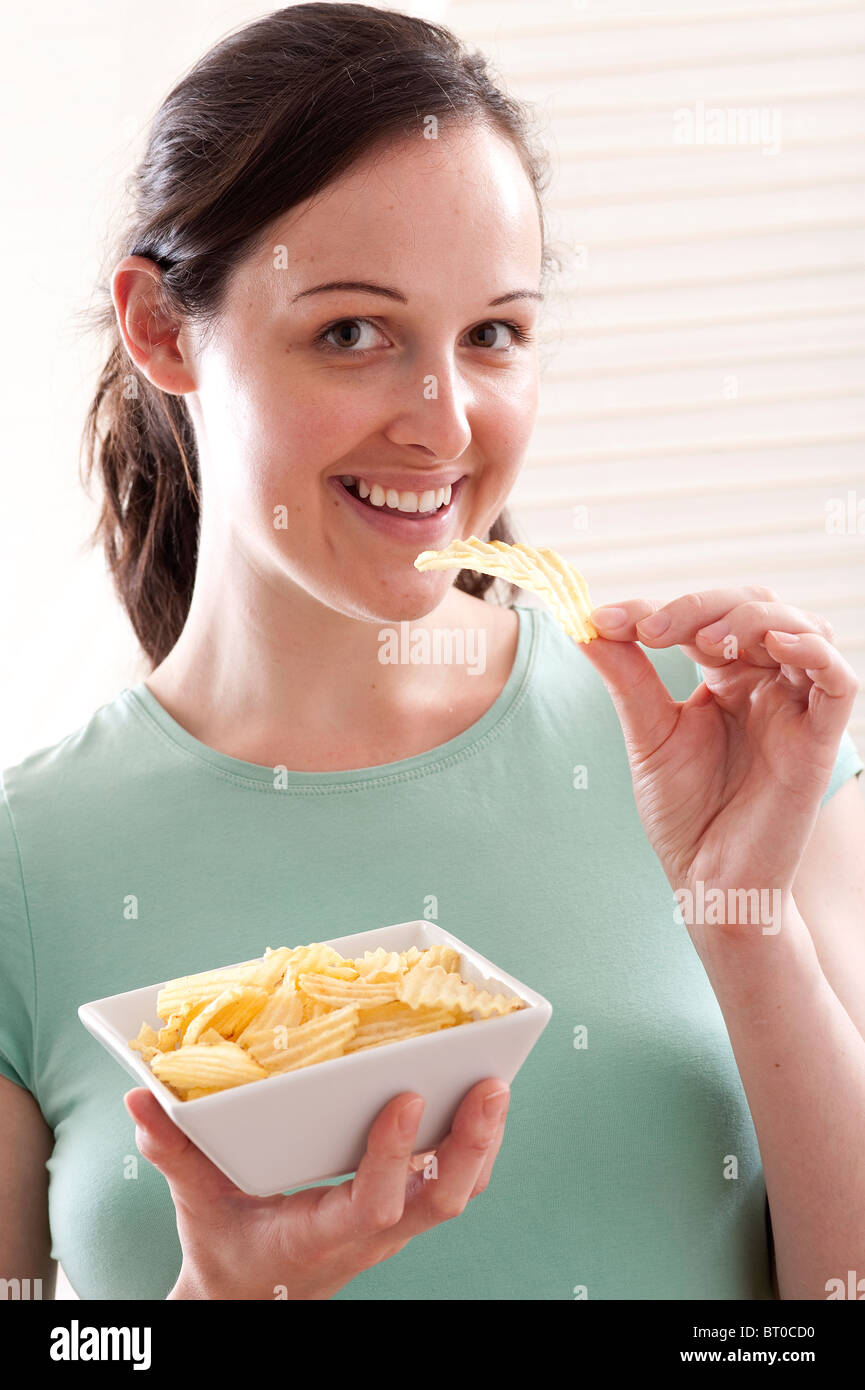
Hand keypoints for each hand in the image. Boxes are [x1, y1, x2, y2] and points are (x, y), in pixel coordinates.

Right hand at [124, 1078, 509, 1299]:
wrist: (252, 1297)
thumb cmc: (228, 1251)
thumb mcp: (196, 1206)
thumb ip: (175, 1154)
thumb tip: (142, 1099)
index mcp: (323, 1235)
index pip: (372, 1203)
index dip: (393, 1155)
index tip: (406, 1097)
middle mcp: (371, 1233)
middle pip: (441, 1199)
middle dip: (471, 1144)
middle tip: (490, 1085)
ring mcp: (393, 1226)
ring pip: (458, 1193)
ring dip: (483, 1143)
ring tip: (497, 1082)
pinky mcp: (402, 1212)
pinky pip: (453, 1185)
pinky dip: (473, 1147)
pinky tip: (478, 1103)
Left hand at [583, 587, 857, 962]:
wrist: (707, 881)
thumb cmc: (685, 813)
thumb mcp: (647, 733)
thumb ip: (626, 677)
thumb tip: (585, 623)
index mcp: (727, 680)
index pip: (705, 617)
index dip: (657, 608)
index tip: (604, 619)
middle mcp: (767, 685)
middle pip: (755, 607)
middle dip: (702, 606)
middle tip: (652, 628)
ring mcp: (796, 708)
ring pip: (803, 628)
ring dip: (754, 617)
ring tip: (705, 639)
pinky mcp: (819, 740)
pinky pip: (840, 681)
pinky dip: (814, 650)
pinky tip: (774, 643)